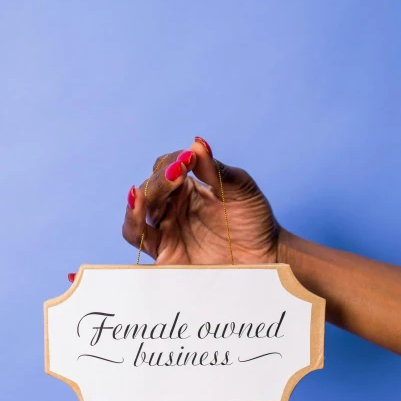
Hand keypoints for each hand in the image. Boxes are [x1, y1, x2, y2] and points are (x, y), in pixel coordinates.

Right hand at [121, 137, 279, 264]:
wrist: (266, 256)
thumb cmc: (254, 220)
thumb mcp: (242, 190)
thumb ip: (217, 171)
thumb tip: (197, 144)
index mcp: (186, 188)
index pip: (165, 167)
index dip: (172, 162)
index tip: (189, 160)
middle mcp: (171, 208)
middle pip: (149, 190)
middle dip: (159, 181)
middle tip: (177, 174)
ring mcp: (166, 232)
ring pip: (136, 215)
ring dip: (137, 203)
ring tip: (140, 195)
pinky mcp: (166, 256)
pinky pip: (140, 241)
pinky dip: (133, 225)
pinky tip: (138, 212)